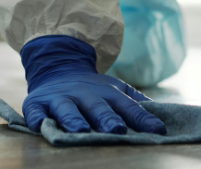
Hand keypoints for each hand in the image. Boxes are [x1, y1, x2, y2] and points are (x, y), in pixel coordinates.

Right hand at [20, 35, 166, 133]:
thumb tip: (165, 115)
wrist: (57, 69)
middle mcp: (83, 94)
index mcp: (107, 93)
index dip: (142, 118)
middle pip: (97, 107)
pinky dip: (37, 118)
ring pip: (66, 110)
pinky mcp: (36, 104)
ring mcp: (59, 99)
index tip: (157, 130)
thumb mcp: (116, 90)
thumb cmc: (93, 89)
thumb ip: (137, 104)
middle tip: (117, 130)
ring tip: (81, 131)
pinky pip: (35, 112)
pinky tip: (40, 124)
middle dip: (107, 119)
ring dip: (74, 120)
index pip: (128, 106)